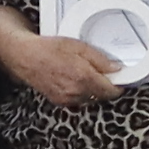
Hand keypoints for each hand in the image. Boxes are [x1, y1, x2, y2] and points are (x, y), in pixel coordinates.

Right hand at [0, 27, 121, 105]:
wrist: (25, 57)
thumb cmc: (49, 48)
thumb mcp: (78, 46)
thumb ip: (100, 59)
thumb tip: (116, 68)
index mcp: (84, 78)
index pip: (111, 90)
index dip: (119, 85)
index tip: (123, 78)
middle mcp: (76, 92)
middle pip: (102, 96)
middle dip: (107, 87)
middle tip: (106, 74)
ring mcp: (68, 99)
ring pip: (91, 99)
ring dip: (95, 91)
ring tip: (88, 75)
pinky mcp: (60, 102)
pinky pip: (78, 101)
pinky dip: (82, 93)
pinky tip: (76, 81)